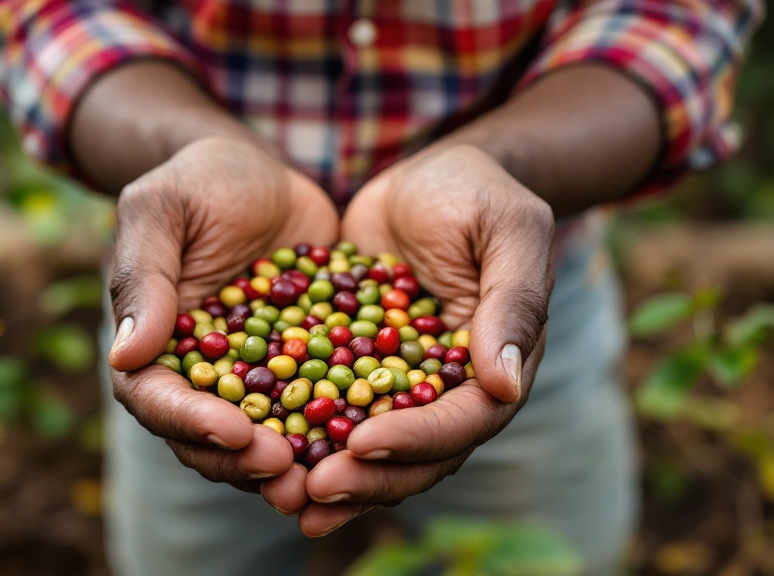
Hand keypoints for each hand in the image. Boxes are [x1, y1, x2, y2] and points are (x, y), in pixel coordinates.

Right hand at [106, 137, 338, 494]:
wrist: (266, 172)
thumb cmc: (202, 179)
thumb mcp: (163, 209)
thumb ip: (144, 279)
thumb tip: (125, 358)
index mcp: (153, 344)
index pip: (157, 398)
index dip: (192, 422)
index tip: (236, 431)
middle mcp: (201, 373)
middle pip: (210, 437)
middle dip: (245, 461)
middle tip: (288, 471)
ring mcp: (255, 376)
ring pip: (264, 437)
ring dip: (291, 464)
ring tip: (324, 480)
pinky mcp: (304, 367)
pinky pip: (319, 408)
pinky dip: (337, 430)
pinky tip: (369, 439)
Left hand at [282, 143, 555, 535]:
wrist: (423, 176)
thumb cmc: (476, 192)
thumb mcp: (506, 228)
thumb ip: (513, 301)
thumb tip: (505, 385)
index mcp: (494, 366)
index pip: (463, 421)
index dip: (416, 439)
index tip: (363, 441)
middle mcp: (449, 390)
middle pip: (415, 454)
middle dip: (367, 476)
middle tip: (314, 490)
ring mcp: (400, 385)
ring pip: (370, 448)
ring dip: (332, 477)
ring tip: (284, 497)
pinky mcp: (355, 369)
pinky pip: (330, 412)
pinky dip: (300, 437)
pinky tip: (260, 452)